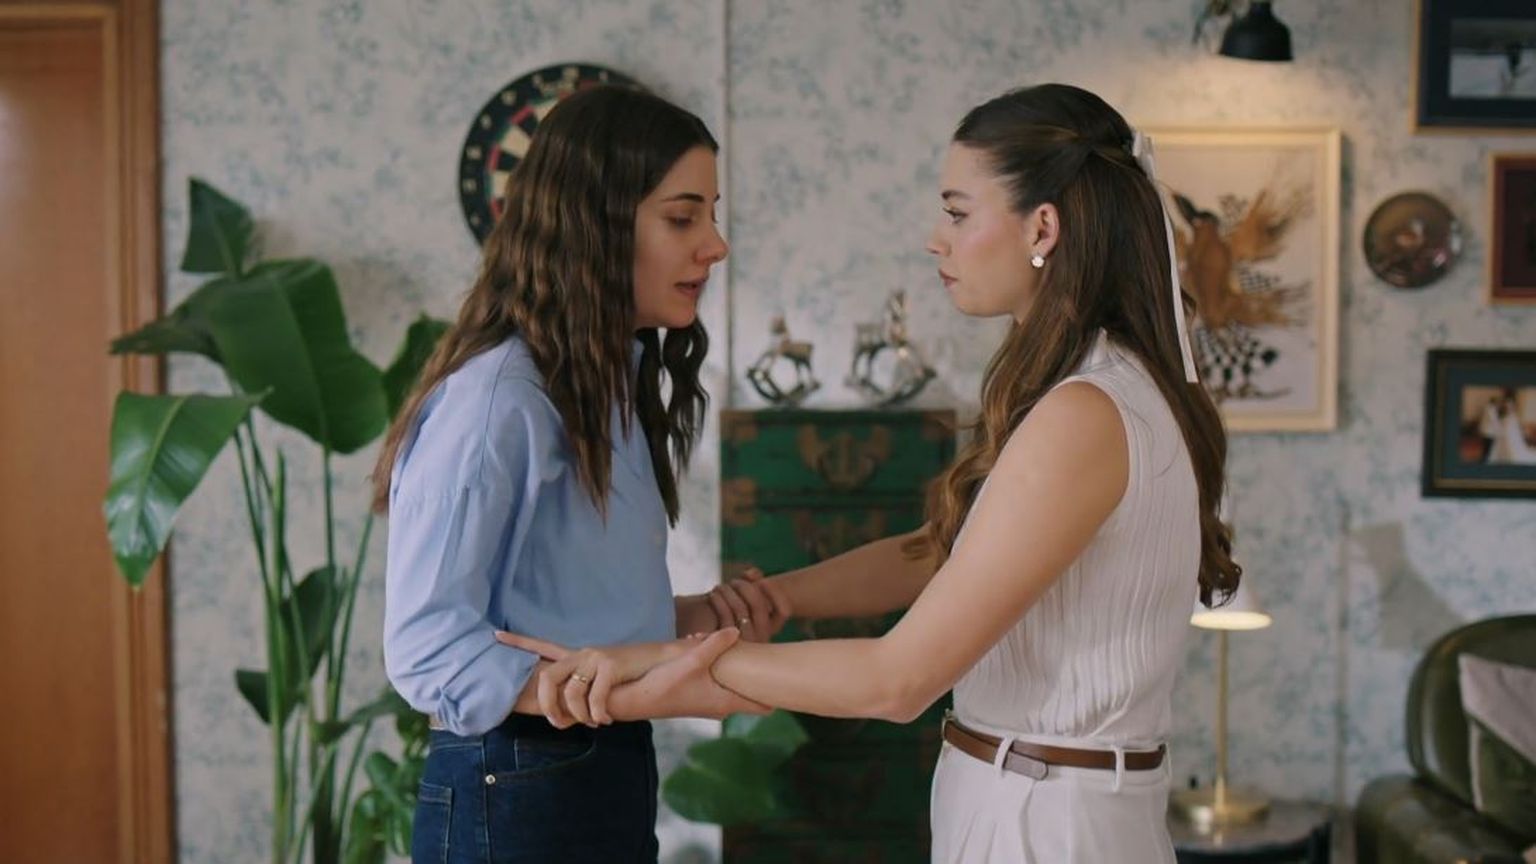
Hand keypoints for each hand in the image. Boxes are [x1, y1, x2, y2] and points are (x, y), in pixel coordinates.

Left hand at [495, 632, 678, 728]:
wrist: (660, 662)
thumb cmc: (628, 679)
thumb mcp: (599, 685)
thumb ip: (579, 697)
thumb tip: (562, 719)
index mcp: (576, 657)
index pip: (542, 646)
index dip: (519, 642)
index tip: (495, 635)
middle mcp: (581, 654)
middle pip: (546, 676)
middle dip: (546, 705)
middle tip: (558, 724)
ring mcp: (595, 658)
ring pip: (570, 692)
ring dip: (578, 715)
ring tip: (592, 722)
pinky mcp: (610, 665)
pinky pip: (594, 698)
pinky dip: (598, 714)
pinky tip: (606, 719)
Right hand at [613, 628, 771, 719]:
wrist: (635, 700)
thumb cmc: (664, 685)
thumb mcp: (691, 661)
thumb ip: (715, 645)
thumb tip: (736, 630)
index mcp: (727, 702)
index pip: (765, 705)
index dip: (780, 692)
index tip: (791, 676)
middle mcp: (723, 706)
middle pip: (754, 694)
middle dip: (763, 676)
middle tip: (772, 655)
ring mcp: (712, 701)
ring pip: (737, 685)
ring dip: (740, 669)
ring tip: (743, 647)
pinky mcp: (700, 695)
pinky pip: (723, 682)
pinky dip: (725, 669)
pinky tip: (715, 650)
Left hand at [676, 566, 791, 642]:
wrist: (708, 644)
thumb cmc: (730, 615)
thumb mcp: (746, 599)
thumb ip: (753, 581)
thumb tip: (751, 573)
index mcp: (771, 628)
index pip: (784, 610)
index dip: (774, 591)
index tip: (762, 580)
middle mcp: (762, 638)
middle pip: (758, 605)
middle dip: (744, 586)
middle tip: (733, 582)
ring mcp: (746, 643)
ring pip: (740, 608)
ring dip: (727, 591)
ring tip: (720, 587)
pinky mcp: (726, 644)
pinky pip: (725, 616)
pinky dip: (719, 601)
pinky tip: (713, 595)